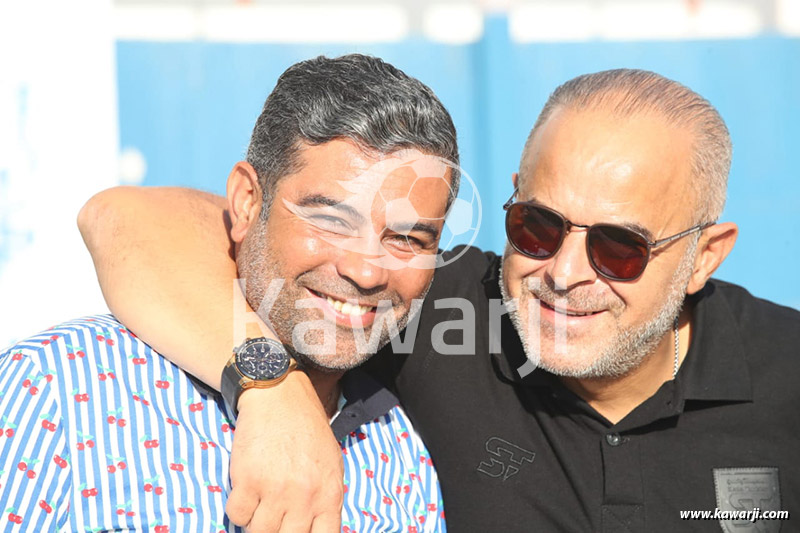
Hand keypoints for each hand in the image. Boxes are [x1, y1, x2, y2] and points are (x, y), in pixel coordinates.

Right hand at [226, 372, 343, 531]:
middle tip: (272, 519)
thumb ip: (324, 498)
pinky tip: (245, 491)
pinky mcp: (248, 480)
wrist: (279, 396)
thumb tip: (315, 528)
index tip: (293, 531)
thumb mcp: (330, 464)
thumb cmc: (306, 428)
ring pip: (258, 532)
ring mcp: (276, 490)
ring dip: (255, 521)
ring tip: (259, 503)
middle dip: (277, 532)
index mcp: (330, 494)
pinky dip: (238, 508)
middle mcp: (305, 496)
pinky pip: (237, 515)